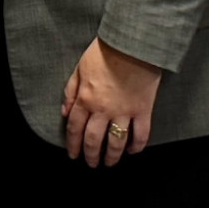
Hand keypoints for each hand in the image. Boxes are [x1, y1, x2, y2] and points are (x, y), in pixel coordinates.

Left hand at [61, 37, 162, 167]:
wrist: (133, 43)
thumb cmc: (105, 52)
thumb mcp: (79, 68)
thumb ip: (70, 91)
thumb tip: (64, 112)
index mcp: (85, 99)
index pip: (74, 128)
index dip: (72, 144)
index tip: (73, 154)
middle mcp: (103, 109)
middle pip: (94, 140)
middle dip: (90, 155)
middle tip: (91, 164)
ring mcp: (124, 111)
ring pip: (116, 142)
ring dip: (112, 156)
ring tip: (109, 163)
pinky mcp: (143, 110)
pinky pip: (141, 134)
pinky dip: (137, 146)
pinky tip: (133, 151)